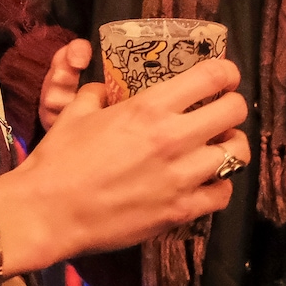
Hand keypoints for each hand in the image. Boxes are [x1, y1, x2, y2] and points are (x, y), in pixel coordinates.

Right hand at [0, 54, 249, 277]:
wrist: (48, 212)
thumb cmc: (58, 160)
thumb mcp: (75, 113)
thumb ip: (97, 94)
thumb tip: (105, 89)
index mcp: (149, 108)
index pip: (212, 78)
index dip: (226, 73)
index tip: (224, 77)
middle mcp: (173, 138)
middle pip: (235, 111)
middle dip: (232, 106)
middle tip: (220, 111)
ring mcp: (181, 177)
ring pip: (237, 153)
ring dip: (230, 146)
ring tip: (216, 147)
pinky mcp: (180, 211)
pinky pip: (223, 193)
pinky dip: (219, 185)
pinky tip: (205, 181)